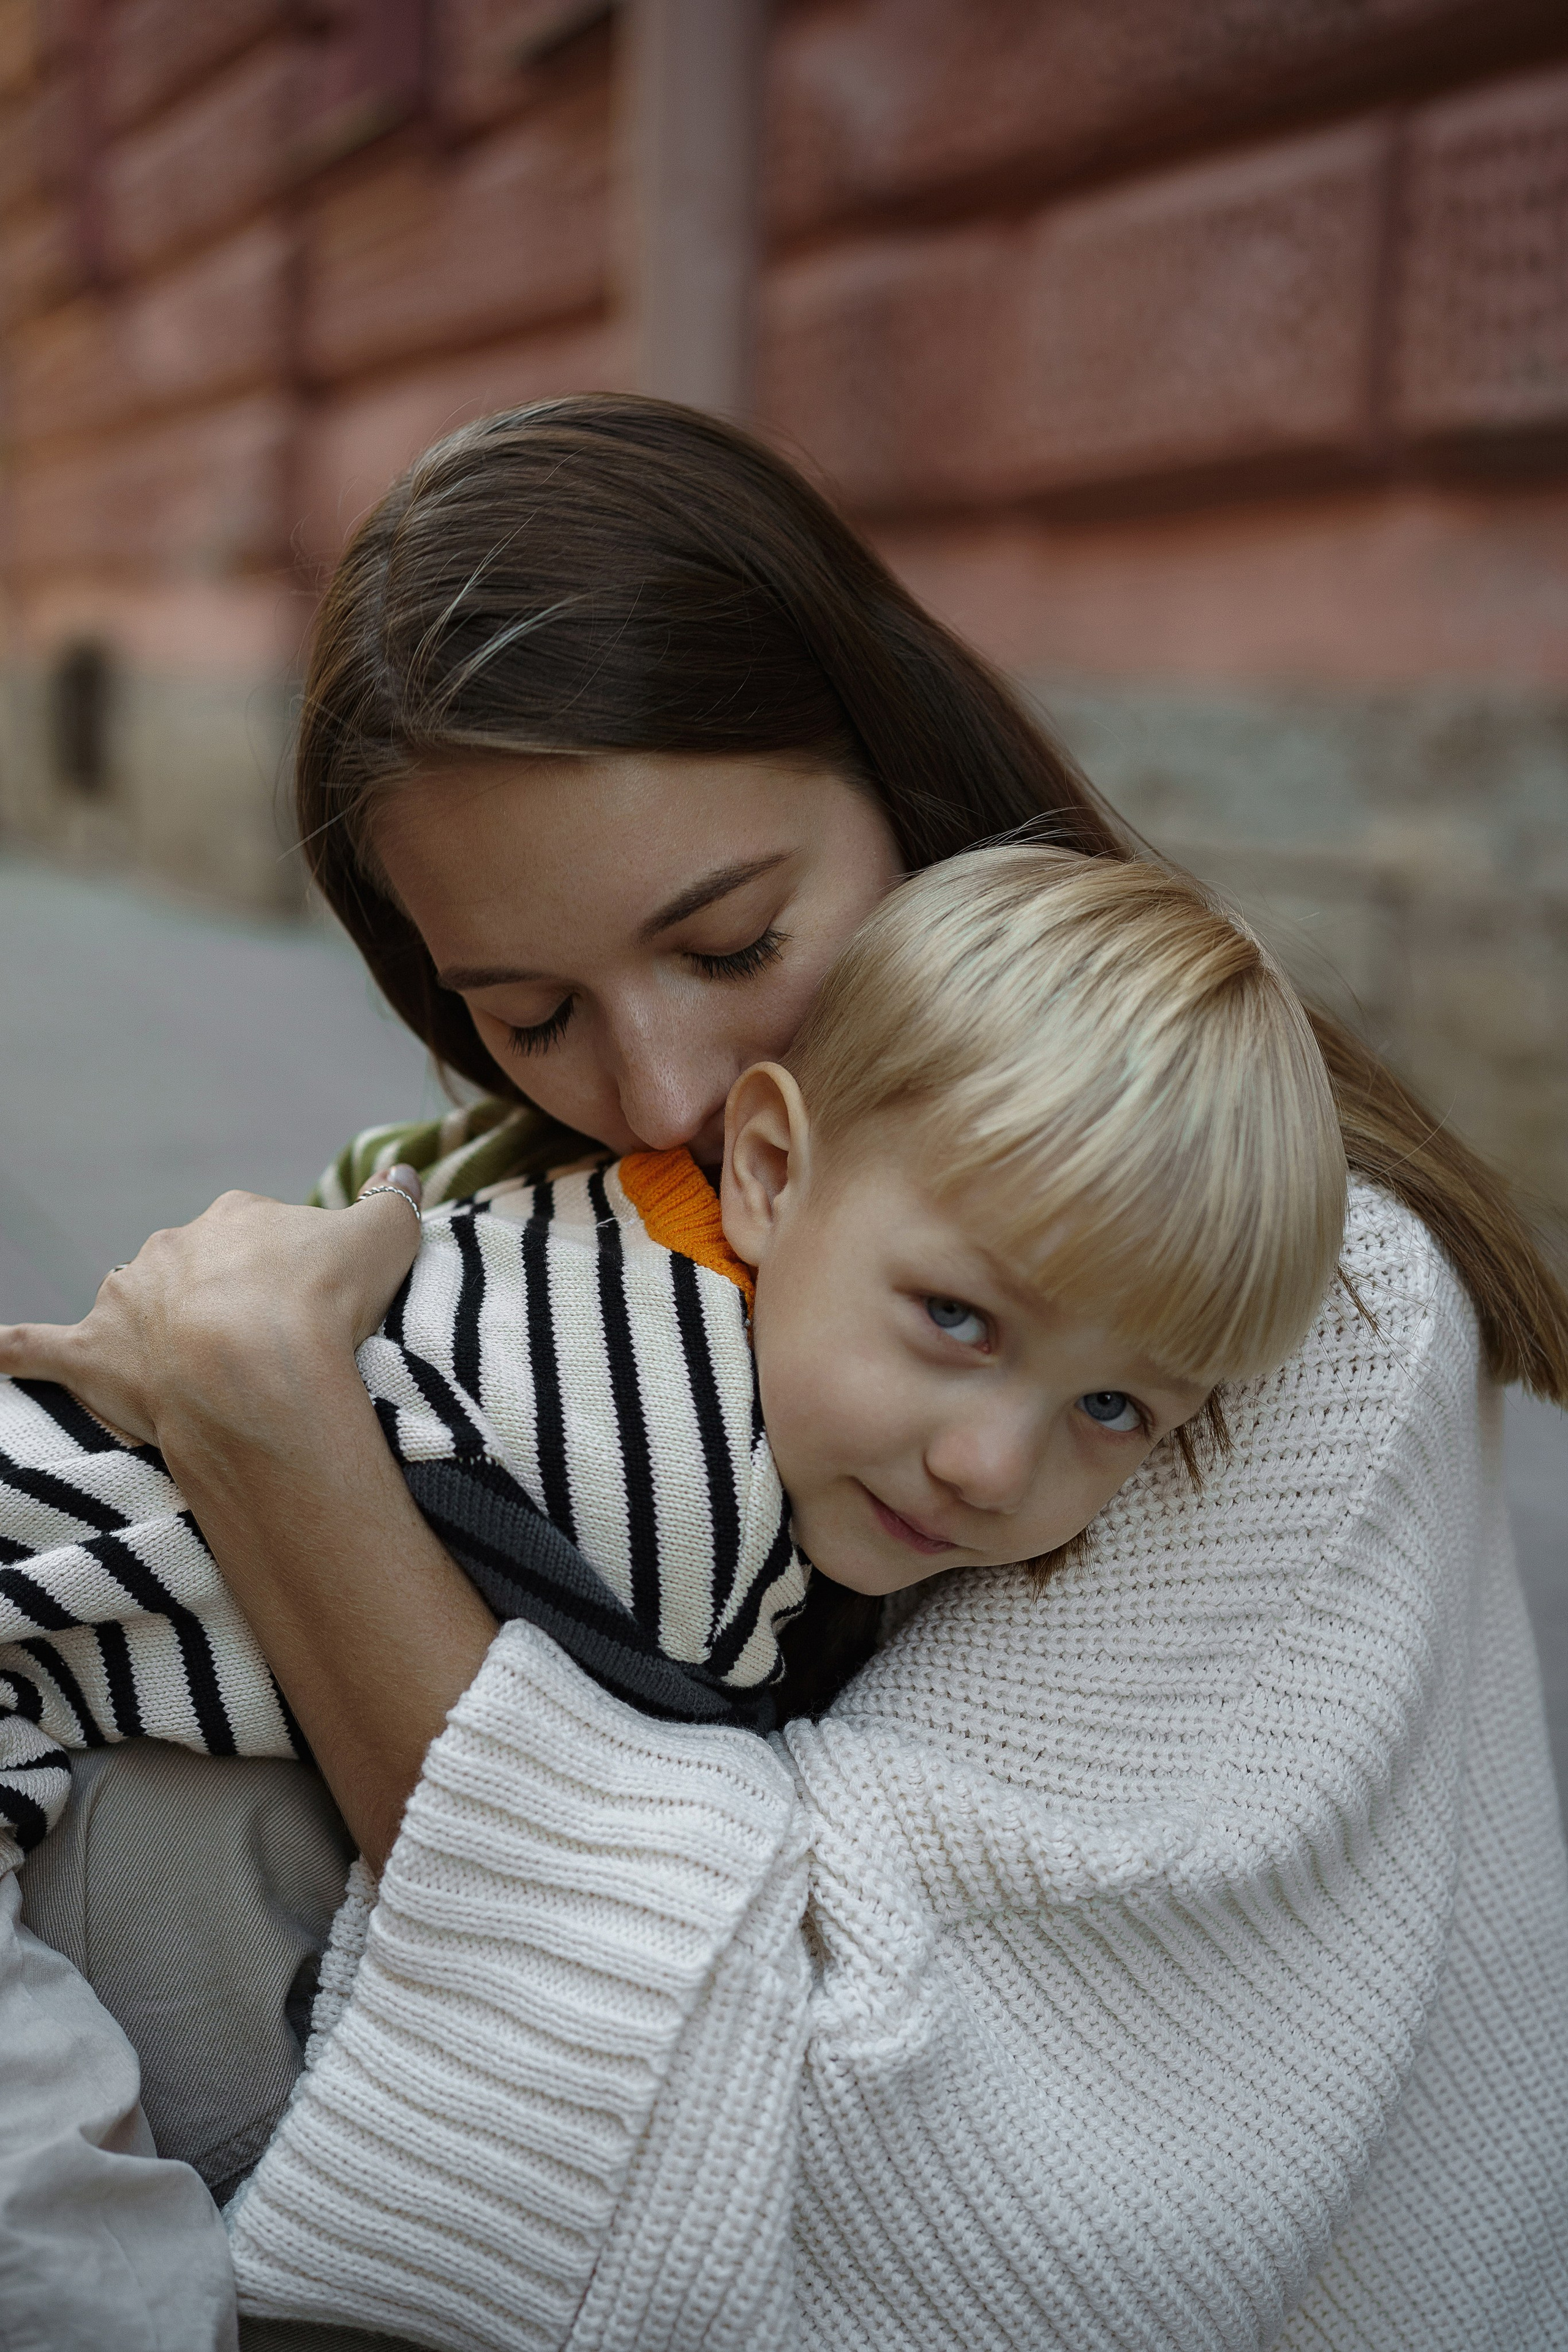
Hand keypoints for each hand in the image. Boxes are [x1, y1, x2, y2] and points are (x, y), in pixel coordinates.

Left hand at [0, 1168, 423, 1449]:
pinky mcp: (93, 1356)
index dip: (282, 1277)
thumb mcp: (386, 1235)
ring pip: (131, 1308)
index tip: (307, 1311)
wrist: (259, 1369)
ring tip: (183, 1373)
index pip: (254, 1239)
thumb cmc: (324, 1301)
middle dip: (216, 1305)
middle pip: (192, 1274)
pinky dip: (11, 1350)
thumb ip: (394, 1200)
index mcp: (233, 1218)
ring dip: (144, 1330)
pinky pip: (37, 1350)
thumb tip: (404, 1174)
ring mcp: (127, 1301)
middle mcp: (171, 1248)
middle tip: (261, 1352)